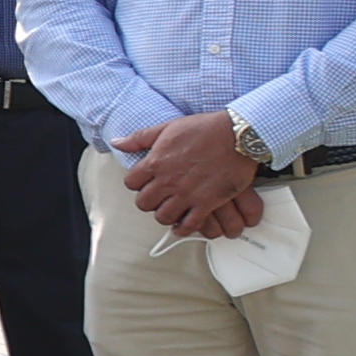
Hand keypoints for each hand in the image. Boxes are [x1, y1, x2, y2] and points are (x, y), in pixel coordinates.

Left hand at [114, 113, 267, 239]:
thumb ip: (140, 138)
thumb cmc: (205, 128)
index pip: (131, 183)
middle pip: (144, 203)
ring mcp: (187, 194)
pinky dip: (184, 228)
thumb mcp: (167, 127)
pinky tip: (184, 224)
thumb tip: (117, 143)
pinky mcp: (206, 203)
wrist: (238, 136)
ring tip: (171, 210)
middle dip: (149, 201)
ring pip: (163, 216)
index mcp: (155, 162)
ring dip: (165, 215)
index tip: (145, 182)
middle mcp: (168, 181)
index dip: (137, 184)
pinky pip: (188, 225)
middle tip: (158, 198)